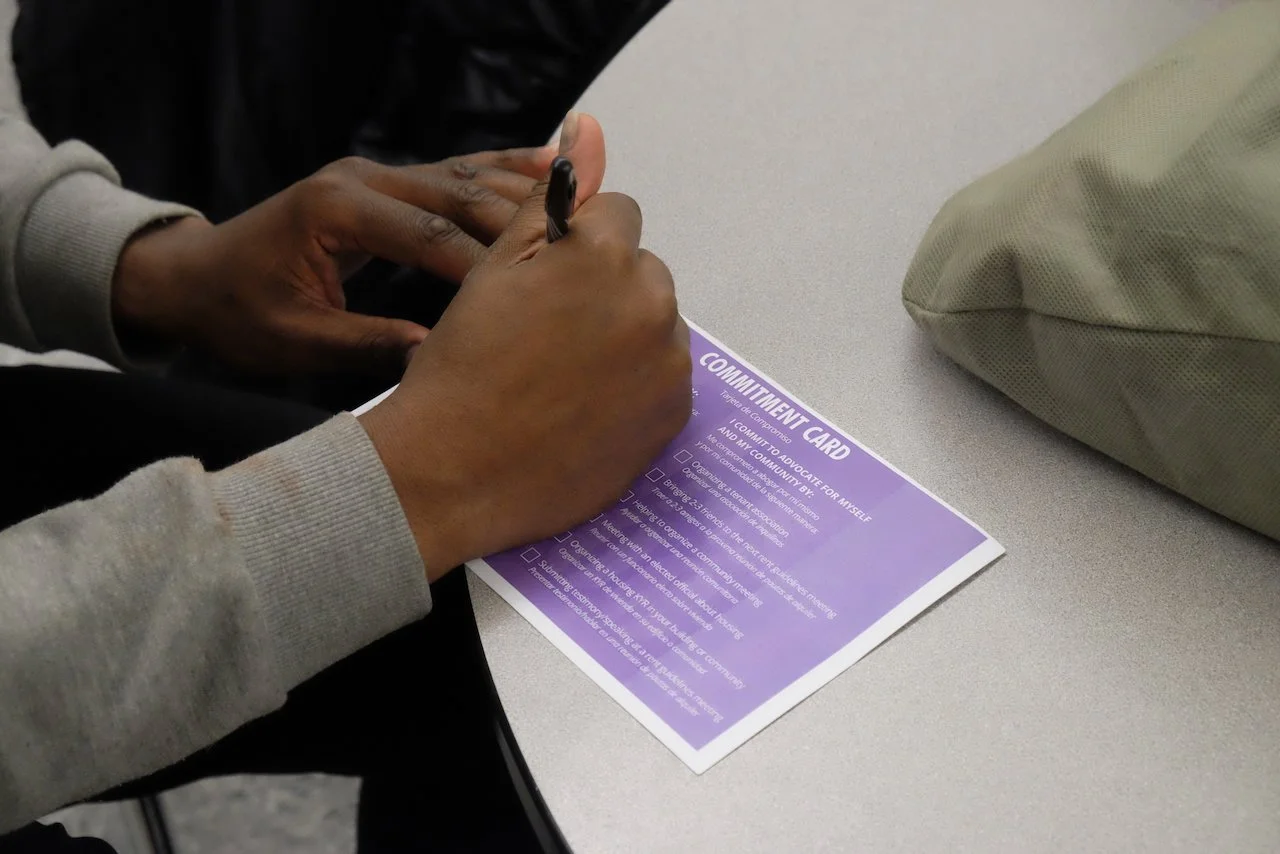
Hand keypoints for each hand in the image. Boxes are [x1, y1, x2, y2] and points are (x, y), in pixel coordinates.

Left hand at [111, 139, 600, 374]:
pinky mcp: (384, 184)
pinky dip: (502, 171)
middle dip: (520, 225)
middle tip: (580, 252)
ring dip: (524, 190)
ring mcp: (375, 175)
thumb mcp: (294, 339)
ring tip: (588, 201)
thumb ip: (365, 342)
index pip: (428, 235)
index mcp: (335, 211)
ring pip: (464, 175)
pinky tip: (548, 168)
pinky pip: (454, 173)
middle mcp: (360, 179)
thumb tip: (439, 353)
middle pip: (458, 195)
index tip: (535, 294)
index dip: (484, 264)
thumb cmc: (238, 313)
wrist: (197, 279)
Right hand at [359, 115, 691, 577]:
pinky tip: (584, 408)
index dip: (574, 244)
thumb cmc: (461, 369)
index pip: (617, 213)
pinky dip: (634, 385)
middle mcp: (652, 303)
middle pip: (641, 270)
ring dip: (623, 336)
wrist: (455, 474)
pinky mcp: (674, 416)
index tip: (542, 285)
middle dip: (605, 289)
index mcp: (606, 255)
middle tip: (545, 337)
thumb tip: (591, 128)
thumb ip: (553, 199)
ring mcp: (668, 365)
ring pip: (654, 323)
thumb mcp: (496, 268)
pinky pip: (664, 377)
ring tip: (560, 378)